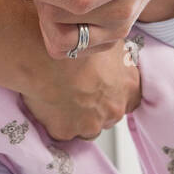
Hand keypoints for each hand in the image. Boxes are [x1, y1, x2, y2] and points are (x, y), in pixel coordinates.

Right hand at [20, 39, 141, 141]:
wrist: (44, 53)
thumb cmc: (75, 43)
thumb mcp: (110, 42)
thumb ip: (120, 58)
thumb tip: (121, 58)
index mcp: (129, 88)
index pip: (129, 99)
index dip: (114, 92)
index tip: (102, 86)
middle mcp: (114, 110)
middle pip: (108, 114)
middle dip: (95, 106)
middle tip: (77, 88)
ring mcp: (91, 124)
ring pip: (87, 127)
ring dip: (78, 118)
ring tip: (61, 95)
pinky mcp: (66, 131)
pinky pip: (62, 130)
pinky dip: (55, 121)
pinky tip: (47, 101)